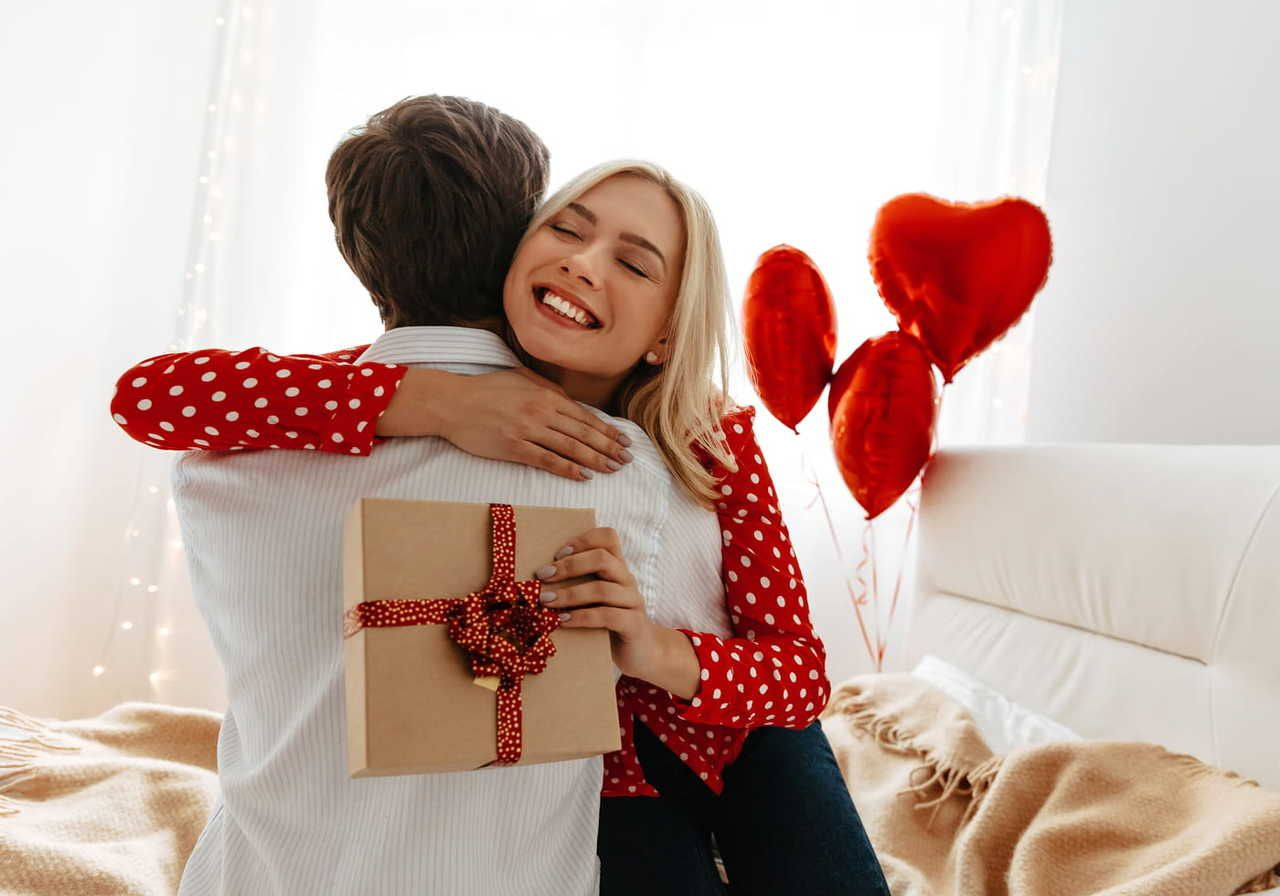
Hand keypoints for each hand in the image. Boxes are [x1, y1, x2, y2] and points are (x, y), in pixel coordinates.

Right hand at [378, 367, 632, 479]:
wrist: (454, 402)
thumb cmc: (487, 389)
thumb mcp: (522, 378)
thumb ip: (548, 390)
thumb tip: (571, 404)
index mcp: (546, 394)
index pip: (585, 416)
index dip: (607, 430)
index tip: (624, 441)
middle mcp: (542, 411)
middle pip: (584, 433)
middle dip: (609, 447)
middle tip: (627, 459)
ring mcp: (529, 430)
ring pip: (571, 447)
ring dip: (595, 460)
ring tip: (613, 469)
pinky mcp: (514, 447)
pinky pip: (547, 460)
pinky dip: (567, 469)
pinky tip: (583, 476)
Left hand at [535, 528, 698, 697]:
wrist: (641, 653)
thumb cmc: (609, 623)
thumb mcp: (594, 600)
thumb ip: (578, 585)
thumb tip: (538, 580)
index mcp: (617, 568)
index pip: (608, 538)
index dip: (583, 540)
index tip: (557, 553)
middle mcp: (627, 580)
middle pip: (602, 558)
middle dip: (569, 566)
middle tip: (543, 576)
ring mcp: (633, 601)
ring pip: (602, 589)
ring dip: (569, 595)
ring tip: (545, 602)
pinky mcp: (634, 624)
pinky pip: (607, 616)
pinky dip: (581, 617)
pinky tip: (563, 621)